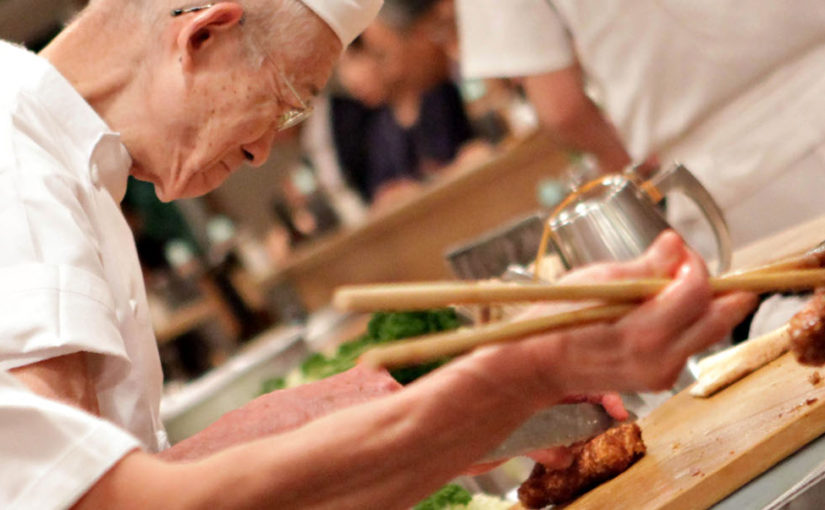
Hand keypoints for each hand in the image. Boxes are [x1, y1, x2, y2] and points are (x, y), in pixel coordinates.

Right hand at [522, 230, 757, 395]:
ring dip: (704, 306)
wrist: (538, 363)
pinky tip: (662, 311)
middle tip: (701, 268)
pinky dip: (687, 324)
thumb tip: (676, 244)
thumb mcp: (597, 280)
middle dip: (720, 289)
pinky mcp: (659, 380)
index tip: (679, 252)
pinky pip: (689, 346)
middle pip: (719, 319)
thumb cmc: (558, 318)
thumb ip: (645, 266)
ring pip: (707, 333)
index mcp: (644, 332)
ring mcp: (662, 374)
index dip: (695, 264)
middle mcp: (661, 360)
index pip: (697, 292)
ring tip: (674, 286)